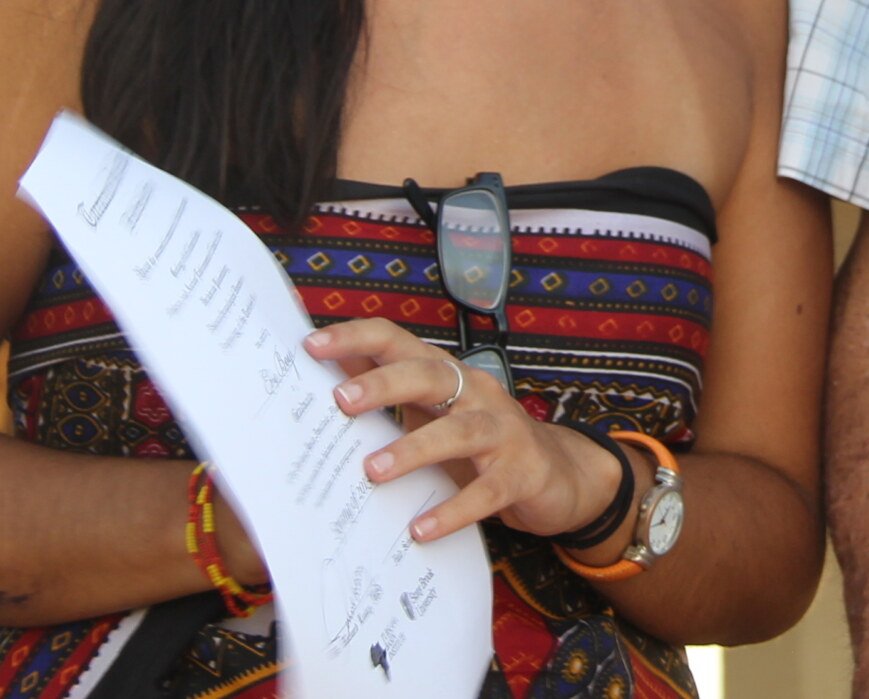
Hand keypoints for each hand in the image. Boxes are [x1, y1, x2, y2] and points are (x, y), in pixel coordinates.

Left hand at [305, 320, 630, 545]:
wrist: (557, 475)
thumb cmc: (480, 441)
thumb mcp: (433, 411)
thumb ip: (388, 391)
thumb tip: (329, 372)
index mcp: (447, 374)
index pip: (399, 341)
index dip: (357, 338)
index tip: (312, 345)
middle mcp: (476, 393)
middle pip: (431, 376)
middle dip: (384, 384)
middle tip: (342, 402)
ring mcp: (502, 431)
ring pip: (459, 431)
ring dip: (415, 448)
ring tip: (373, 471)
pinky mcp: (521, 473)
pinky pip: (486, 491)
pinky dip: (454, 509)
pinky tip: (422, 529)